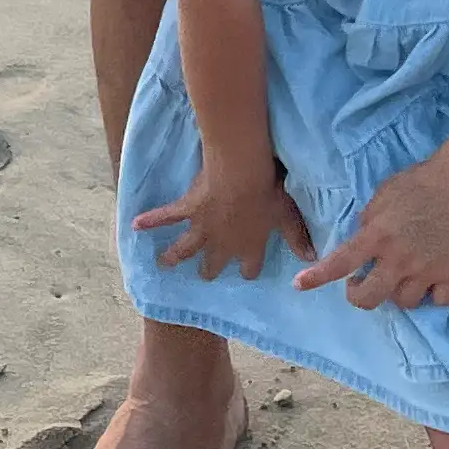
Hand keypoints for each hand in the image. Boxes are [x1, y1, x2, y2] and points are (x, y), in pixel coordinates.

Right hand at [133, 153, 314, 282]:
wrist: (242, 174)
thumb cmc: (269, 194)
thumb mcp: (289, 217)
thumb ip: (298, 239)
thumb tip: (313, 259)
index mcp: (249, 249)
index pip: (249, 268)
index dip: (249, 268)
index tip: (248, 270)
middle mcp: (222, 245)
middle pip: (212, 264)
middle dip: (208, 270)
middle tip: (203, 274)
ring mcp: (202, 228)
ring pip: (184, 248)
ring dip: (172, 256)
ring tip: (162, 263)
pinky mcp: (187, 209)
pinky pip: (165, 216)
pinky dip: (150, 221)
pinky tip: (135, 225)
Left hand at [290, 146, 448, 312]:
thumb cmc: (419, 182)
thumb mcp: (382, 195)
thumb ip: (368, 220)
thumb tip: (359, 239)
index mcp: (377, 235)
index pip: (341, 262)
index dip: (317, 277)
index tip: (299, 285)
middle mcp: (399, 259)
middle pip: (370, 298)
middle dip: (358, 296)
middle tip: (359, 284)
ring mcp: (426, 270)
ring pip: (403, 303)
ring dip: (395, 293)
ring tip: (397, 278)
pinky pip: (437, 302)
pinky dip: (431, 296)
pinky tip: (428, 284)